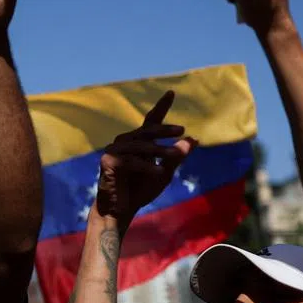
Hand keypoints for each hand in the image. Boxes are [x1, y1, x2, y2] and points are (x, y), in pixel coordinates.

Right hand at [96, 92, 195, 224]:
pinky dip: (145, 166)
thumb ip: (176, 157)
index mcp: (138, 143)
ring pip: (140, 145)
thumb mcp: (164, 173)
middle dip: (164, 130)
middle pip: (147, 130)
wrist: (120, 211)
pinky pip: (130, 160)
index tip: (171, 92)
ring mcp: (114, 151)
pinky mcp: (108, 162)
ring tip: (176, 156)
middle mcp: (125, 142)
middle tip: (181, 130)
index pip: (151, 121)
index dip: (161, 106)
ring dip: (159, 150)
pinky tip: (157, 172)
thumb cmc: (140, 191)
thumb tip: (194, 140)